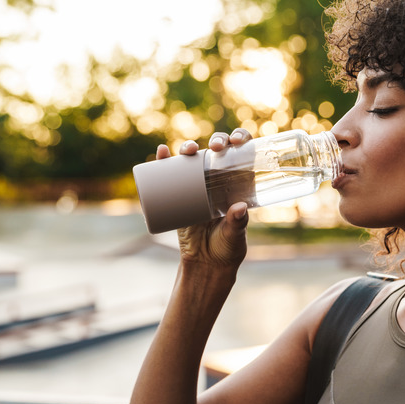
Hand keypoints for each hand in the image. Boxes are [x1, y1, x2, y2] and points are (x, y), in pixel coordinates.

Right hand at [156, 129, 252, 274]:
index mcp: (239, 184)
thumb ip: (238, 224)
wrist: (205, 264)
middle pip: (218, 150)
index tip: (236, 140)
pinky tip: (162, 152)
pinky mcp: (179, 195)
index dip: (240, 139)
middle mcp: (220, 180)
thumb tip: (239, 208)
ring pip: (194, 158)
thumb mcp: (235, 236)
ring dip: (189, 147)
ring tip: (187, 150)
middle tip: (216, 148)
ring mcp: (198, 186)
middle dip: (217, 140)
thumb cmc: (227, 248)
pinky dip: (164, 161)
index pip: (243, 154)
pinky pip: (170, 174)